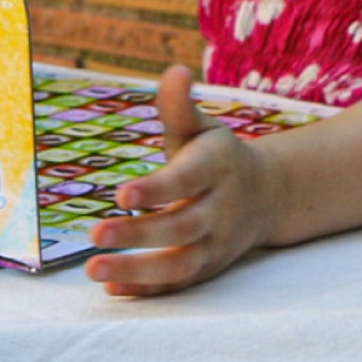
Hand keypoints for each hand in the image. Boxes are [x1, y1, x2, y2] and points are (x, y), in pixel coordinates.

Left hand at [84, 66, 277, 295]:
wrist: (267, 195)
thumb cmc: (216, 155)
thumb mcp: (200, 128)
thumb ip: (180, 107)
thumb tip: (175, 71)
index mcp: (217, 168)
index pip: (187, 180)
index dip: (157, 189)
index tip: (121, 195)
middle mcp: (220, 210)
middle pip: (181, 227)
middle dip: (139, 233)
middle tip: (95, 234)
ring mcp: (216, 244)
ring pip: (180, 265)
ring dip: (137, 271)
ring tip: (93, 269)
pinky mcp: (207, 268)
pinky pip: (178, 285)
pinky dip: (147, 290)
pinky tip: (110, 288)